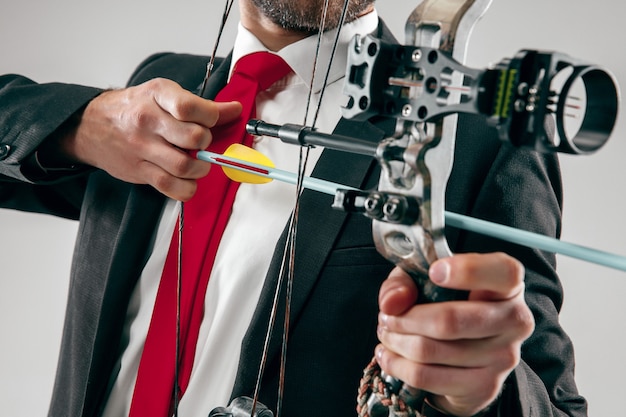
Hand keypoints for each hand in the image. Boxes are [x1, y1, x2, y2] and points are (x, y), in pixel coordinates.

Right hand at [60, 78, 241, 200]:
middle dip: (207, 143)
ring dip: (201, 168)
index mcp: (157, 95)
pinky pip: (169, 187)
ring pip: (184, 165)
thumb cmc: (135, 107)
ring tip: (199, 163)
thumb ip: (202, 105)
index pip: (190, 107)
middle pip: (193, 138)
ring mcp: (142, 148)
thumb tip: (235, 110)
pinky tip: (188, 180)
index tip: (214, 120)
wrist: (91, 125)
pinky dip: (186, 188)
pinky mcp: (139, 171)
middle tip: (204, 143)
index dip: (212, 116)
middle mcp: (148, 121)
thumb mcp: (165, 95)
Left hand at [376, 253, 533, 416]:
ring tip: (386, 333)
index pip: (503, 272)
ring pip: (430, 350)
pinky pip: (425, 377)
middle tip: (386, 317)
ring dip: (396, 341)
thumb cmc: (448, 305)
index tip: (434, 272)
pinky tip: (389, 354)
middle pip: (450, 320)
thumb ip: (406, 282)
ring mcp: (503, 357)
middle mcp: (514, 320)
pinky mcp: (484, 386)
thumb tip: (392, 302)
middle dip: (404, 319)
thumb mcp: (425, 280)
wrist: (466, 358)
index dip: (467, 270)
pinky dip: (396, 364)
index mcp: (508, 285)